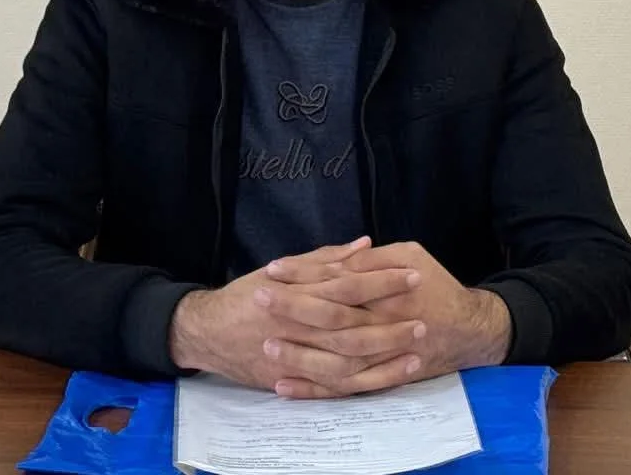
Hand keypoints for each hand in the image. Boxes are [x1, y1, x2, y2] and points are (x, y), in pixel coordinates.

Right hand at [168, 238, 424, 394]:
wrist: (207, 332)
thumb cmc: (247, 295)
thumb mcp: (282, 270)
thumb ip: (325, 259)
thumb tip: (364, 245)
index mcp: (295, 292)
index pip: (347, 284)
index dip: (381, 280)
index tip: (412, 274)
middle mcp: (295, 325)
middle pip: (351, 324)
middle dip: (390, 319)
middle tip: (423, 312)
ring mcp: (293, 357)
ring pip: (346, 360)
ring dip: (384, 354)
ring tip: (415, 344)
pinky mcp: (292, 380)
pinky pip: (335, 386)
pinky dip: (365, 381)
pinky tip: (393, 374)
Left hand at [266, 240, 511, 397]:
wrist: (469, 331)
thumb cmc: (437, 285)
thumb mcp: (412, 255)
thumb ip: (374, 257)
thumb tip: (341, 253)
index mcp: (390, 291)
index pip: (340, 281)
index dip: (306, 274)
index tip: (274, 269)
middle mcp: (386, 325)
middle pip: (333, 318)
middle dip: (293, 309)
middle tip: (258, 299)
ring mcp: (382, 357)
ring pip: (334, 360)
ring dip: (298, 354)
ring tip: (265, 344)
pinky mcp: (379, 378)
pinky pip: (342, 388)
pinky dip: (312, 389)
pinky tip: (284, 385)